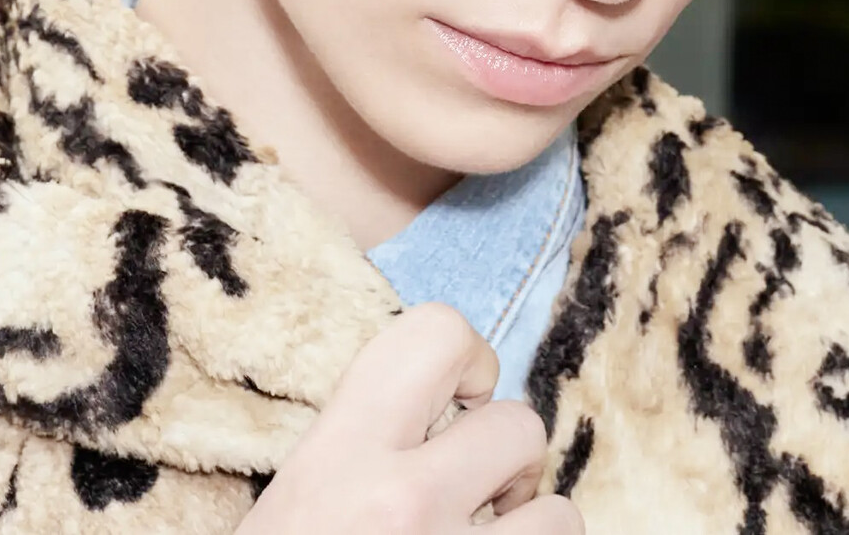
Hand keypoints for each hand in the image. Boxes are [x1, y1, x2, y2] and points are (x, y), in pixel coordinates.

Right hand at [237, 302, 584, 532]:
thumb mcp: (290, 498)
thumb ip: (354, 443)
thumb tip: (430, 401)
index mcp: (337, 456)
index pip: (435, 333)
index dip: (464, 357)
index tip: (451, 397)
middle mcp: (404, 501)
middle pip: (516, 423)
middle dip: (500, 458)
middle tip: (470, 489)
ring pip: (559, 508)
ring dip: (526, 523)